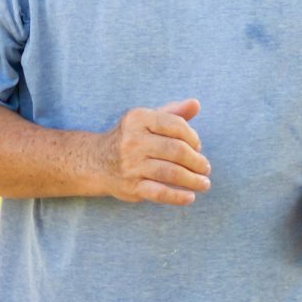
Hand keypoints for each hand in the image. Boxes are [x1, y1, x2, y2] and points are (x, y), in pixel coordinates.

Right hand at [92, 99, 210, 204]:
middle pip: (176, 150)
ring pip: (171, 173)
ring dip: (193, 180)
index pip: (176, 126)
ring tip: (204, 183)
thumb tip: (196, 104)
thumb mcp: (146, 120)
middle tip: (205, 168)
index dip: (193, 137)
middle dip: (197, 161)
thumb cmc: (130, 138)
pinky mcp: (131, 186)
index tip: (198, 147)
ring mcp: (131, 165)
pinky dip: (177, 197)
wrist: (96, 161)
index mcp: (138, 119)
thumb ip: (173, 112)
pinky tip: (190, 197)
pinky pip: (159, 193)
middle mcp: (133, 141)